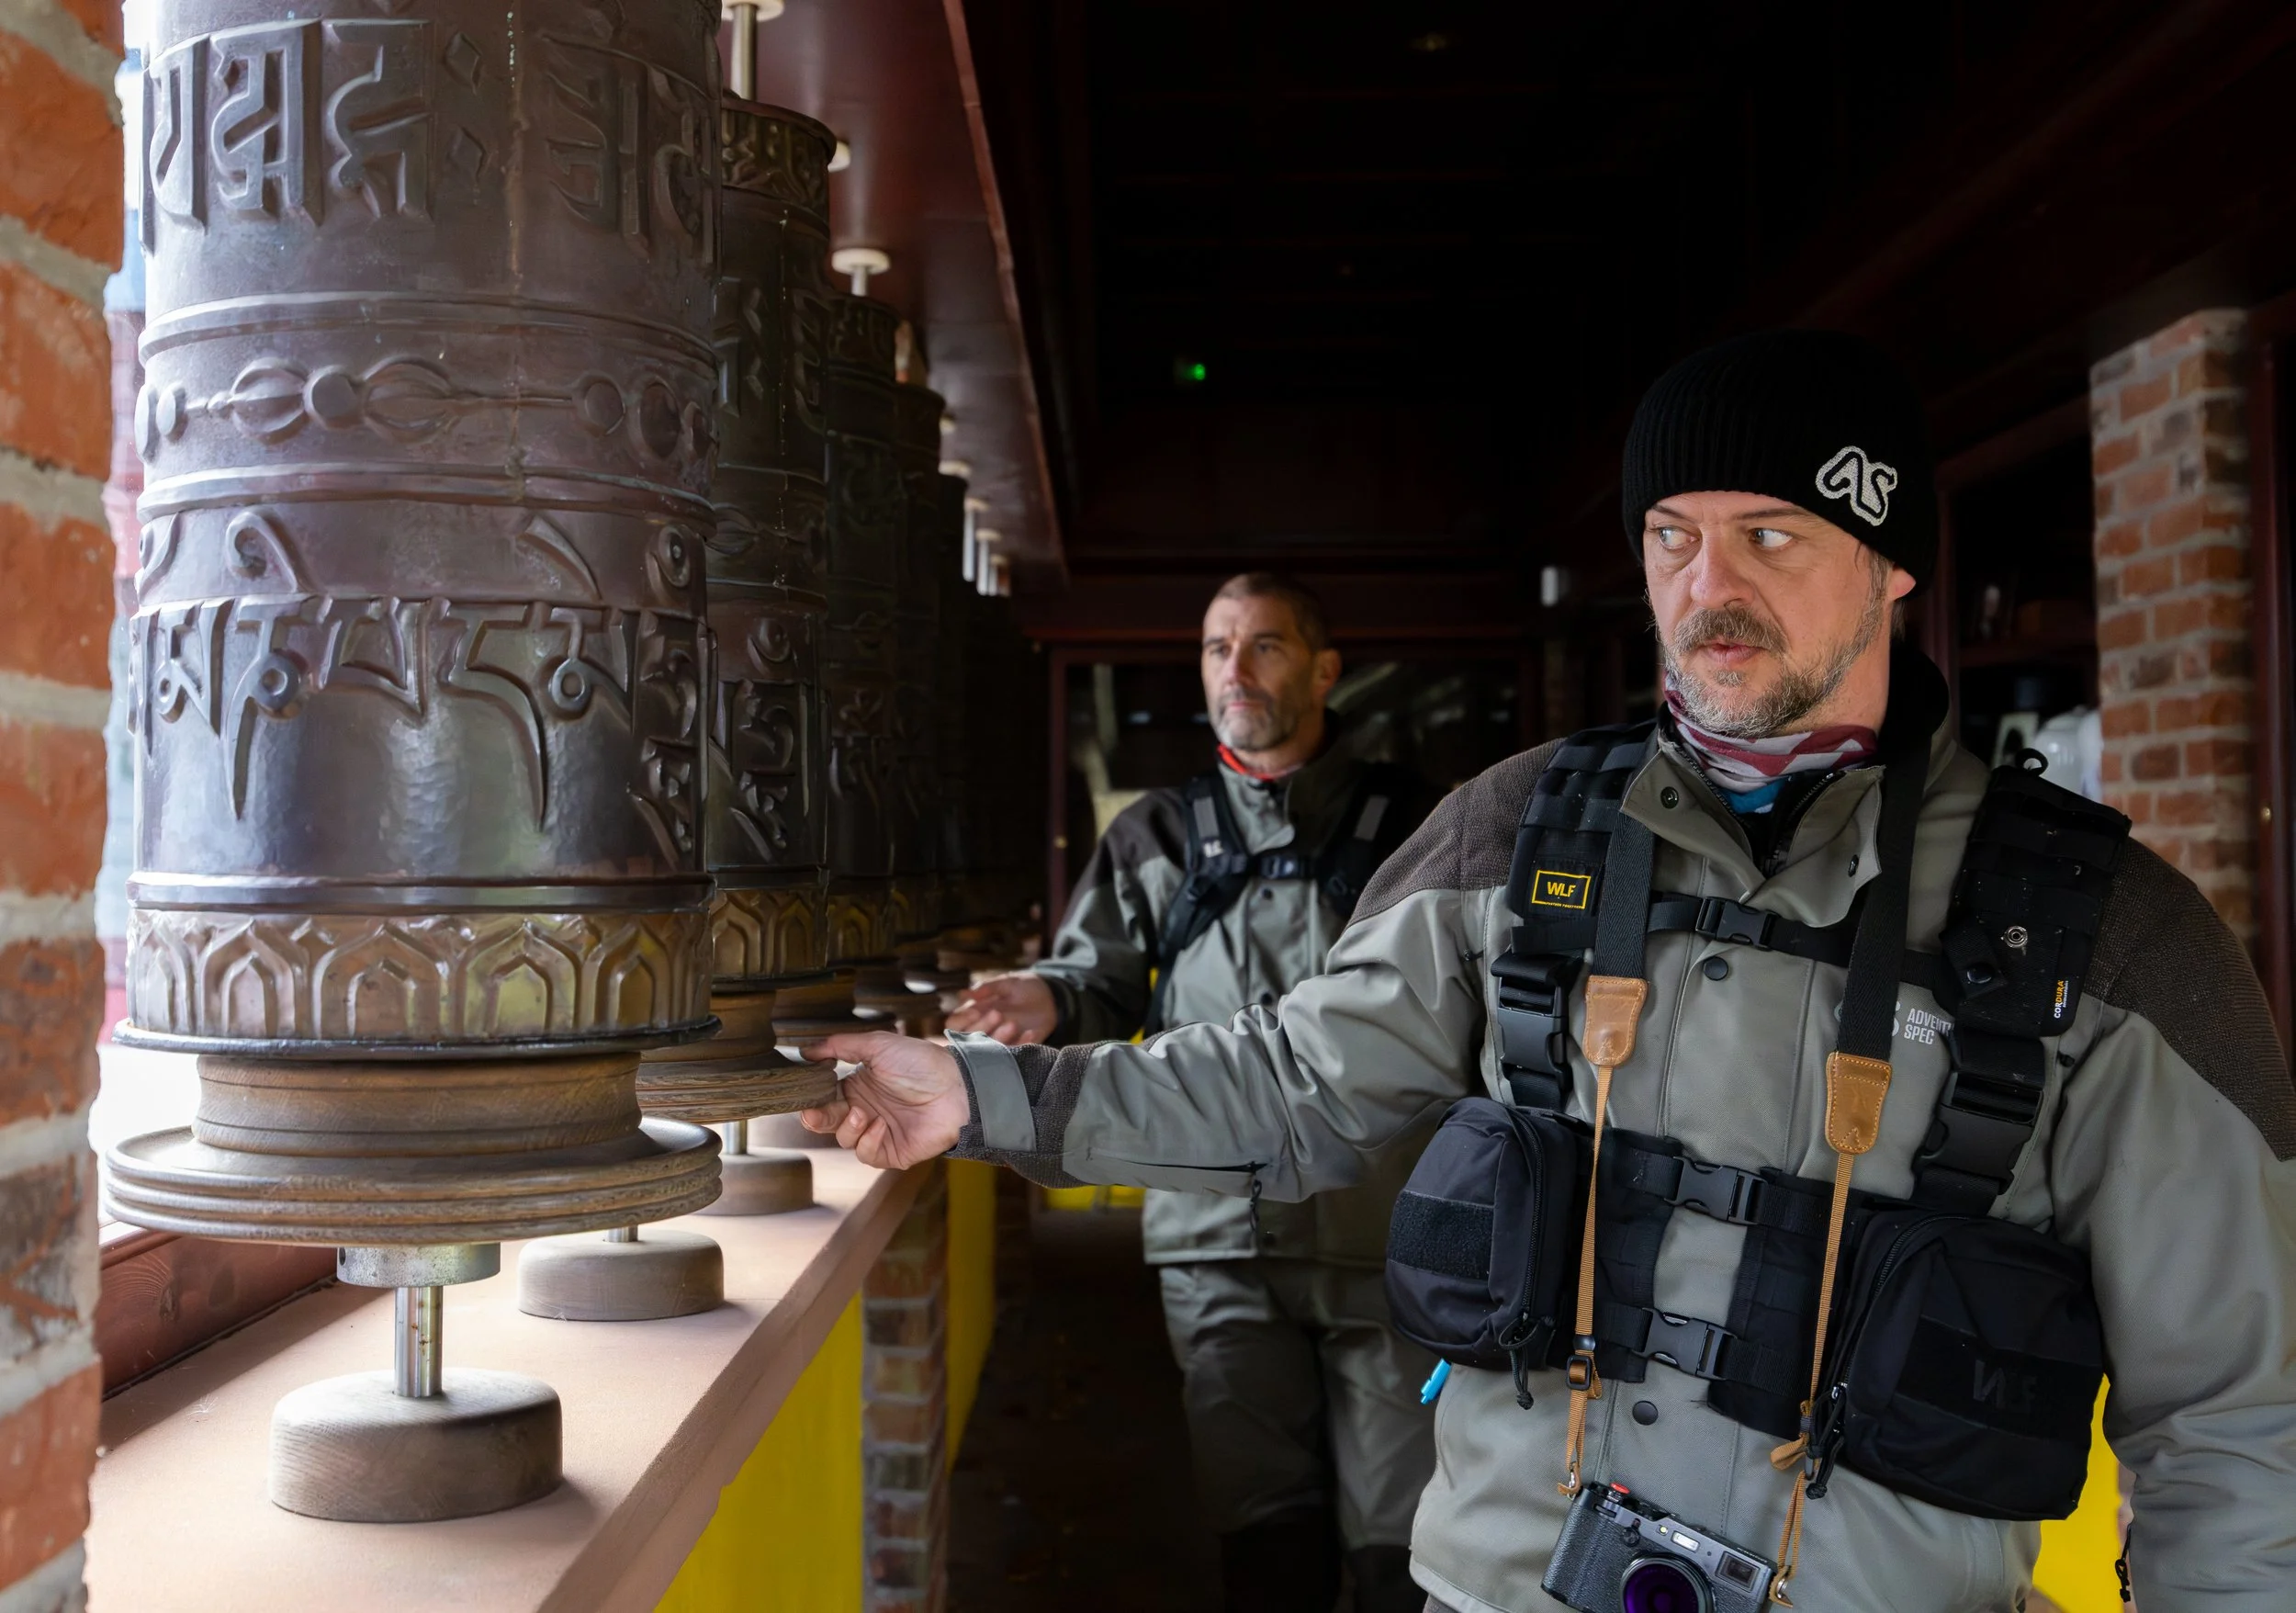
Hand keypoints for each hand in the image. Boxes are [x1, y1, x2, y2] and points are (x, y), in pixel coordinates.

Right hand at [798, 1031, 970, 1168]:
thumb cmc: (921, 1062)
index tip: (802, 1093)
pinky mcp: (892, 1151)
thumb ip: (840, 1046)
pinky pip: (866, 1153)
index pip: (824, 1097)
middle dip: (816, 1118)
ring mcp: (878, 1131)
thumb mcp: (878, 1045)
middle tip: (813, 1113)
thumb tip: (806, 1049)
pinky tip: (880, 1125)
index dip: (812, 1098)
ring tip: (861, 1113)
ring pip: (844, 1139)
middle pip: (827, 1121)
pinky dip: (867, 1141)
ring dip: (847, 1127)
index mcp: (859, 1086)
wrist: (956, 1087)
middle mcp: (865, 1109)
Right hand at [943, 972, 1056, 1045]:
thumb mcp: (1007, 983)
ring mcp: (999, 1042)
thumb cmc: (1023, 987)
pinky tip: (1031, 1034)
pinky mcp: (1017, 1050)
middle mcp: (983, 1031)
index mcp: (974, 1014)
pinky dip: (1022, 1045)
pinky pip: (1015, 1053)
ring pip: (989, 1050)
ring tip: (1013, 1024)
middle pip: (969, 1039)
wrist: (1050, 998)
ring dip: (999, 1039)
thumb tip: (963, 994)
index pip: (955, 1023)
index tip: (975, 1011)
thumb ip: (987, 988)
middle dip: (981, 1027)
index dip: (962, 1020)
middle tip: (998, 1014)